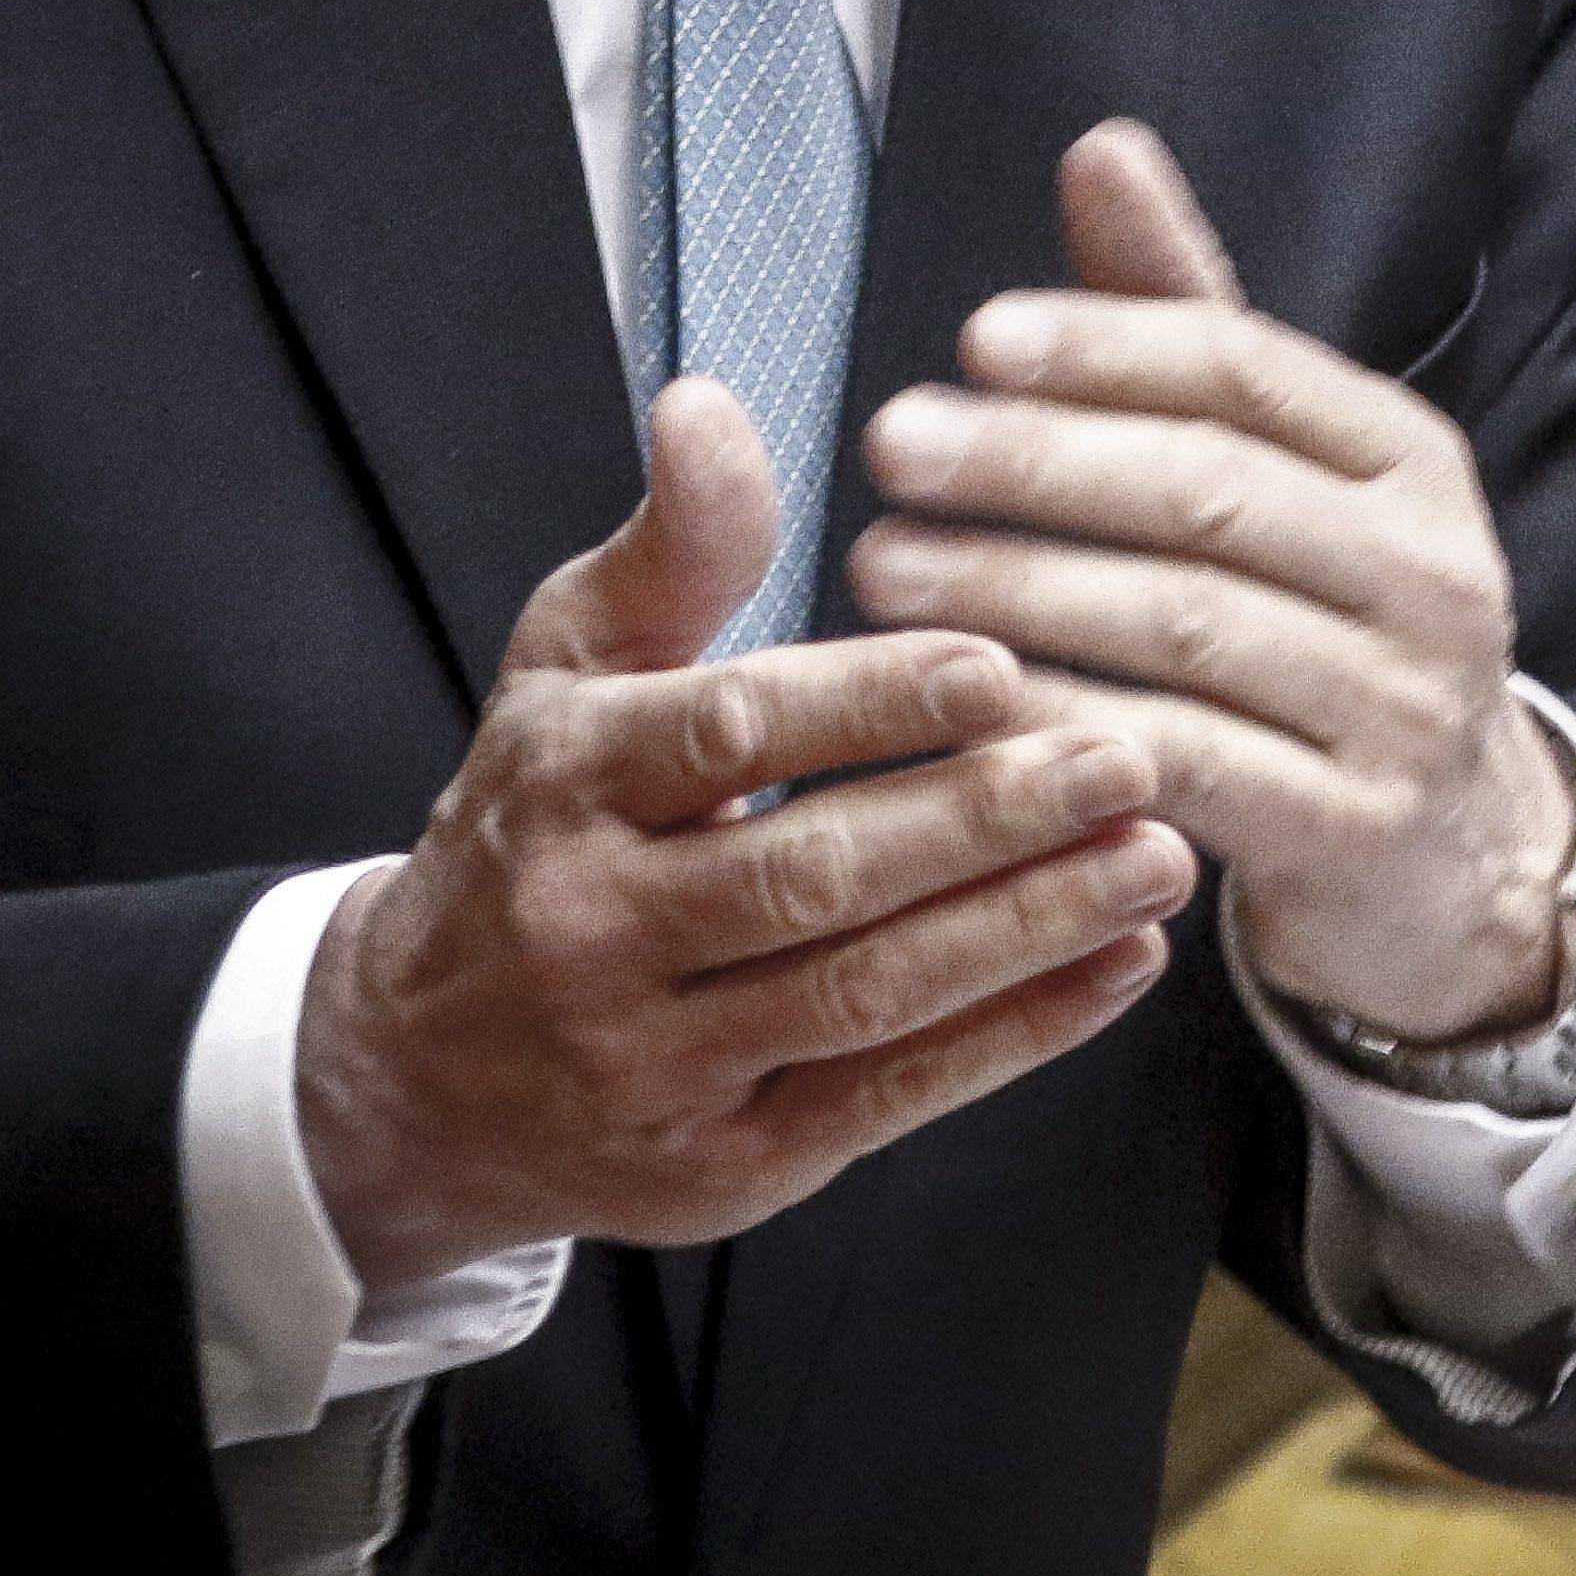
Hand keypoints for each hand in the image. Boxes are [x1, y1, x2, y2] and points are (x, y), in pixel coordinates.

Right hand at [294, 377, 1193, 1296]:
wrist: (418, 1072)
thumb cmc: (533, 830)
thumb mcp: (566, 669)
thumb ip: (668, 546)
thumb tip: (709, 406)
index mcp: (562, 781)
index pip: (726, 733)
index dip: (867, 702)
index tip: (999, 664)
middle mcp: (594, 929)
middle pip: (811, 876)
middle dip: (985, 819)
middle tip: (1129, 755)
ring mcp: (655, 1064)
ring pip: (863, 994)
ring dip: (1027, 927)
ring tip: (1157, 855)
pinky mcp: (722, 1168)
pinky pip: (884, 1098)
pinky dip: (1016, 1035)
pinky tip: (1118, 965)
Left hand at [851, 120, 1575, 1044]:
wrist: (1452, 851)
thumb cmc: (1324, 623)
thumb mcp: (1281, 471)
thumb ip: (1179, 318)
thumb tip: (1101, 145)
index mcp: (1412, 457)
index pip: (1245, 370)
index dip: (1104, 347)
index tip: (970, 340)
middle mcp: (1433, 572)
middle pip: (1209, 493)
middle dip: (1038, 464)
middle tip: (891, 442)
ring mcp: (1405, 709)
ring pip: (1189, 629)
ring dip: (1022, 592)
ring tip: (884, 567)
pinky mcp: (1357, 831)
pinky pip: (1191, 764)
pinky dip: (1068, 725)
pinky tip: (963, 704)